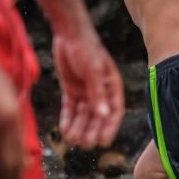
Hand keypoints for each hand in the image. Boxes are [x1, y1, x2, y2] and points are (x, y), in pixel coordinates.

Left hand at [53, 31, 123, 148]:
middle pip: (98, 116)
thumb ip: (98, 92)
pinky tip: (64, 130)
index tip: (103, 142)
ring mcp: (86, 91)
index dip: (109, 128)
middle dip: (92, 131)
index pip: (114, 112)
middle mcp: (101, 92)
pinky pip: (70, 109)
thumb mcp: (93, 70)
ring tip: (72, 140)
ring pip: (83, 115)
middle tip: (85, 145)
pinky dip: (68, 119)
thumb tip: (104, 114)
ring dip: (79, 128)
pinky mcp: (72, 90)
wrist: (68, 33)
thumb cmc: (87, 48)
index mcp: (112, 87)